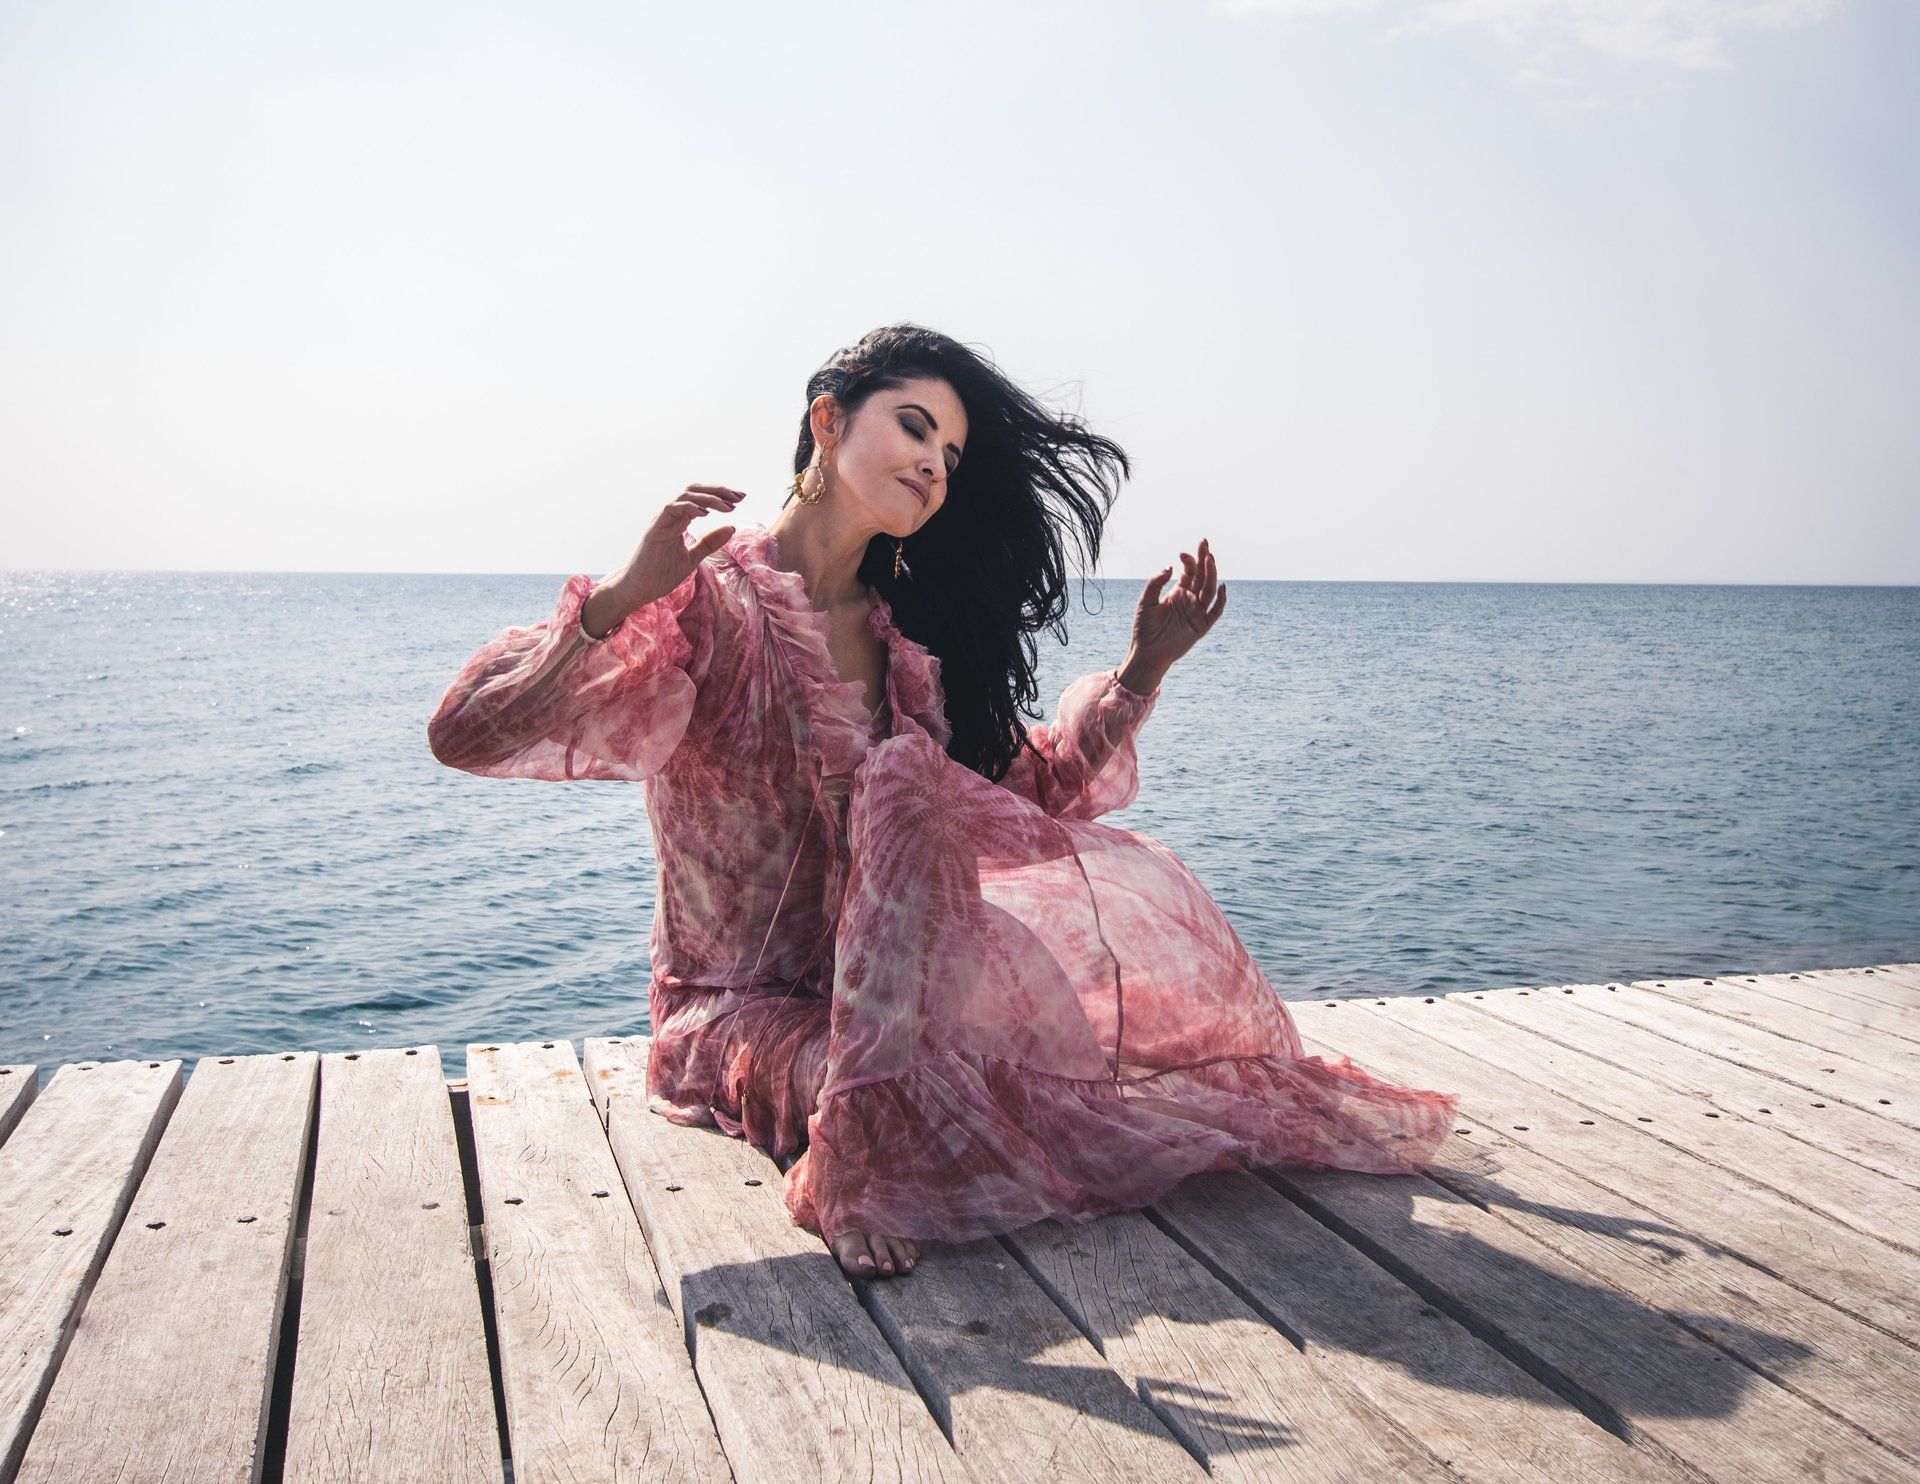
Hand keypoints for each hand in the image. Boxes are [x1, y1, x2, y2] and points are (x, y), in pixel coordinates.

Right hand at [587, 485, 744, 633]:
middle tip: (740, 497)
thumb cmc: (660, 574)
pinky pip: (671, 509)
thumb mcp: (692, 558)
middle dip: (719, 491)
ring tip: (727, 506)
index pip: (701, 498)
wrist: (639, 590)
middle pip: (694, 491)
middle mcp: (670, 516)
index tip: (740, 499)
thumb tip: (732, 527)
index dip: (720, 495)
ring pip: (684, 496)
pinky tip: (706, 513)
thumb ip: (709, 542)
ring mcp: (661, 521)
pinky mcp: (654, 530)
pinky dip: (689, 507)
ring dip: (708, 498)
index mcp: (678, 520)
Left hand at [1120, 536, 1226, 691]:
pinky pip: (1215, 611)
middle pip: (1202, 576)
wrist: (1146, 652)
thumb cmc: (1144, 628)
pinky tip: (1221, 586)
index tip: (1182, 553)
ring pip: (1209, 590)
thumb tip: (1170, 566)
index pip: (1190, 572)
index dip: (1189, 561)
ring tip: (1210, 559)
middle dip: (1204, 559)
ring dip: (1211, 574)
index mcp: (1178, 592)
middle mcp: (1190, 600)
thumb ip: (1156, 582)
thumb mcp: (1146, 601)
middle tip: (1204, 543)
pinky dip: (1220, 600)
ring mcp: (1197, 612)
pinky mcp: (1201, 626)